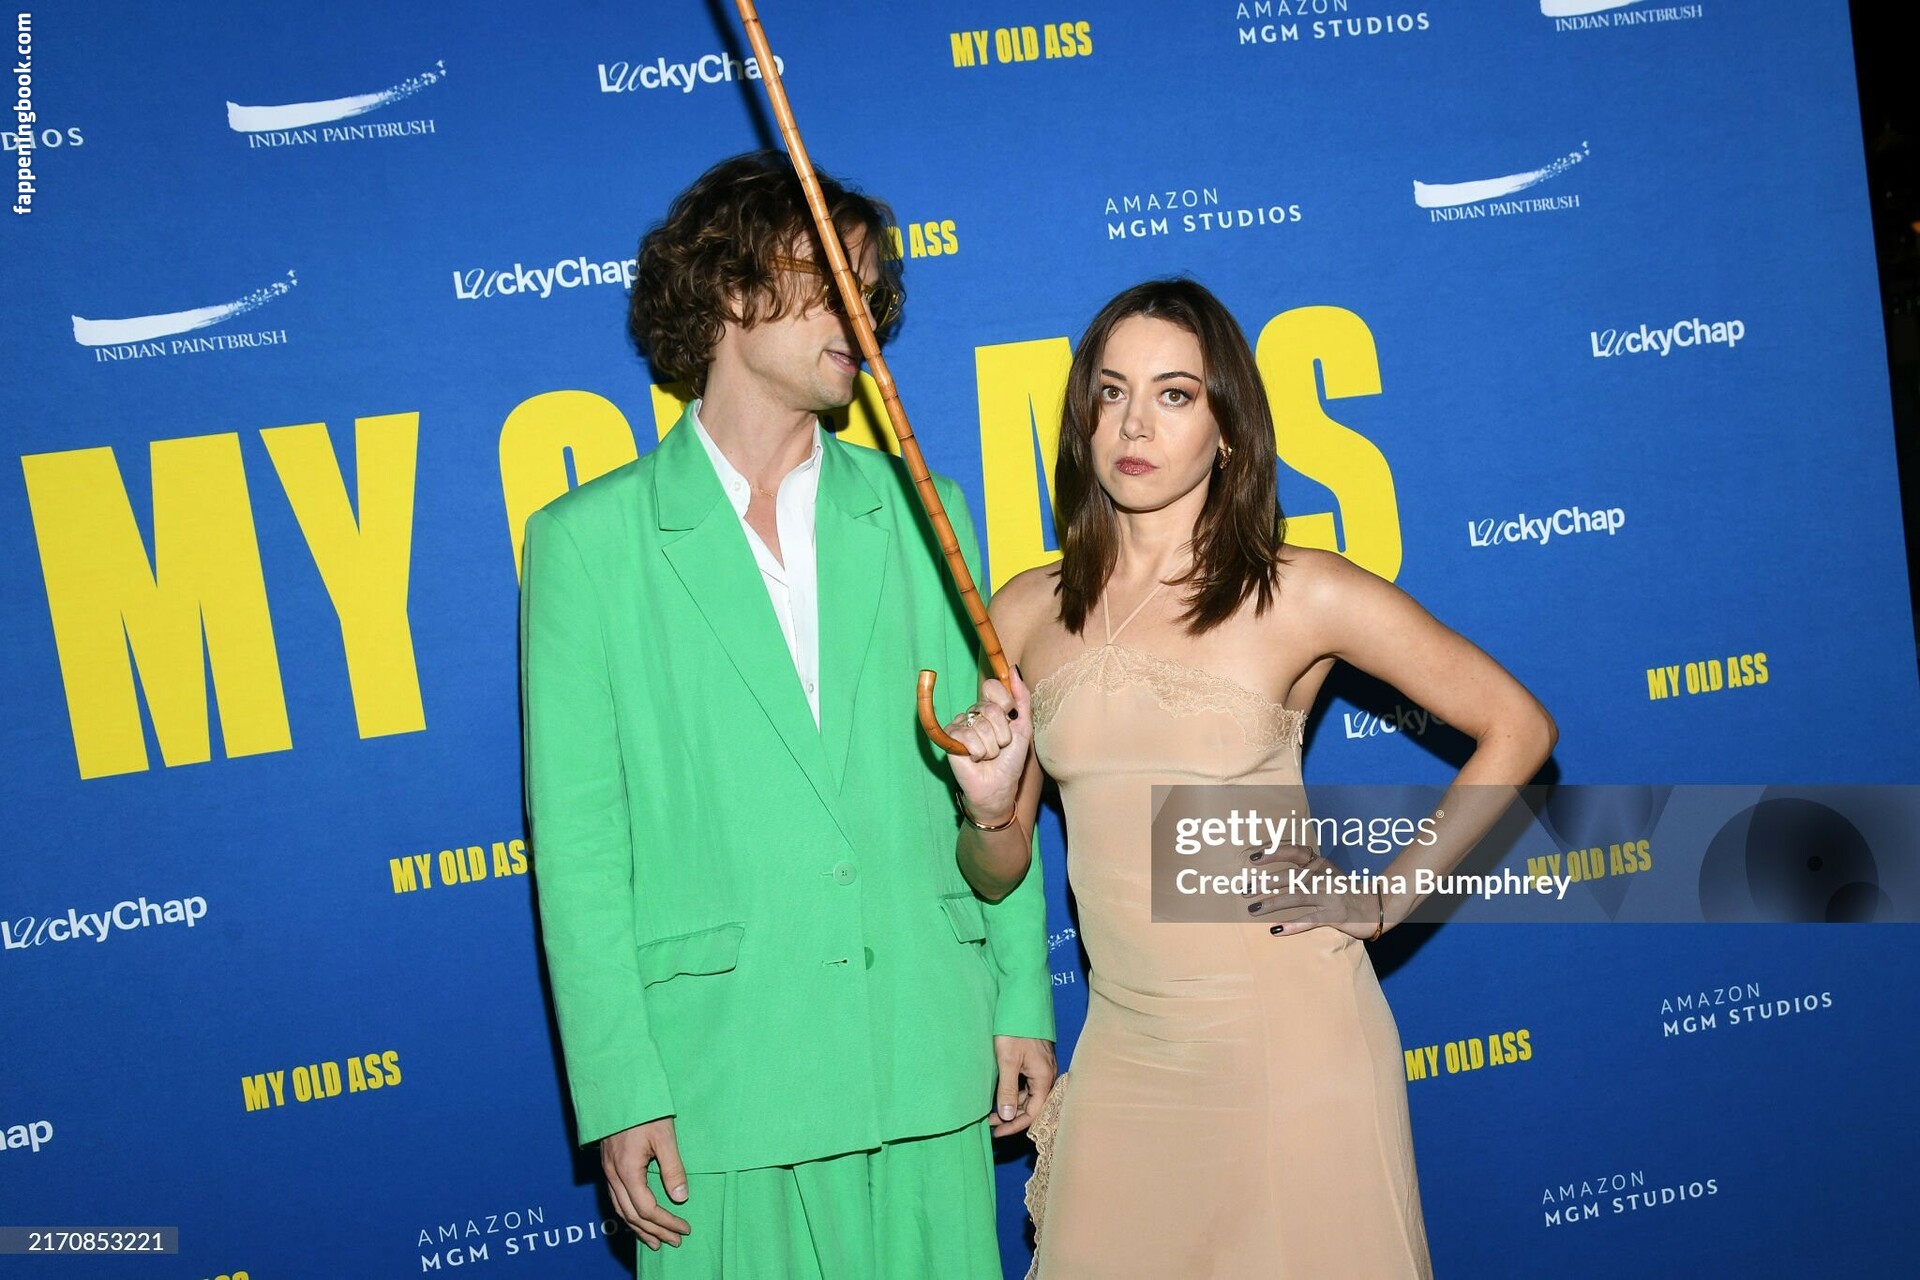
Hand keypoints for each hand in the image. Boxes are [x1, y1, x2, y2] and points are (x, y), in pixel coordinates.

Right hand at [600, 1117, 691, 1249]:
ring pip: (621, 1210)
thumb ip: (672, 1168)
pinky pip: (616, 1199)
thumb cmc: (645, 1110)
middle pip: (632, 1215)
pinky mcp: (609, 1166)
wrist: (619, 1090)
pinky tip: (638, 1219)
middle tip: (675, 1241)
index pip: (647, 1209)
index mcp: (627, 1171)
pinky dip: (629, 1214)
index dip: (666, 1222)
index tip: (684, 1228)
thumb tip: (680, 1197)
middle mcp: (614, 1175)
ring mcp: (608, 1171)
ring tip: (656, 1241)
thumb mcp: (664, 1137)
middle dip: (654, 1231)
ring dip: (639, 1228)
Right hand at [946, 669, 1032, 827]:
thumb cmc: (1010, 760)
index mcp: (991, 707)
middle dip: (1003, 733)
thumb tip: (1014, 669)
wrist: (999, 787)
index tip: (1010, 717)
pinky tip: (976, 758)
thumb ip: (1022, 698)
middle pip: (990, 708)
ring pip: (981, 725)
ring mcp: (961, 724)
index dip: (1005, 702)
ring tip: (989, 756)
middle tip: (1000, 747)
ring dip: (992, 747)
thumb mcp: (1023, 727)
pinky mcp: (950, 737)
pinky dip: (978, 752)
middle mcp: (975, 713)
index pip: (993, 687)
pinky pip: (967, 736)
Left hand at [991, 1035, 1057, 1138]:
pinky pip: (1029, 1085)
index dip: (1015, 1125)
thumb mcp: (1007, 1062)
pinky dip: (1016, 1093)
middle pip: (1033, 1106)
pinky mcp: (1037, 1062)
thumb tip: (1007, 1116)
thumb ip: (1008, 1090)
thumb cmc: (1015, 1030)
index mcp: (1044, 1078)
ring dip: (1013, 1105)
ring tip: (993, 1111)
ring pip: (1030, 1095)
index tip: (997, 1132)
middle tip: (991, 1123)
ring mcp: (1043, 1068)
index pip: (1033, 1113)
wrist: (1022, 1003)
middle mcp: (1047, 1075)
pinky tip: (1002, 1094)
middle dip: (1013, 1117)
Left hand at [1246, 850, 1384, 940]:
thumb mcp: (1328, 874)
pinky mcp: (1335, 915)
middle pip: (1290, 877)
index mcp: (1320, 864)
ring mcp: (1329, 896)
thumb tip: (1276, 872)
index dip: (1274, 853)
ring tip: (1252, 909)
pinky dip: (1291, 925)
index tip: (1253, 858)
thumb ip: (1307, 870)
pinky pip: (1309, 920)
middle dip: (1264, 883)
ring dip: (1271, 903)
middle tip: (1244, 890)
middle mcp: (1323, 877)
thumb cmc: (1345, 891)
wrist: (1376, 906)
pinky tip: (1275, 930)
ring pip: (1295, 897)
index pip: (1295, 852)